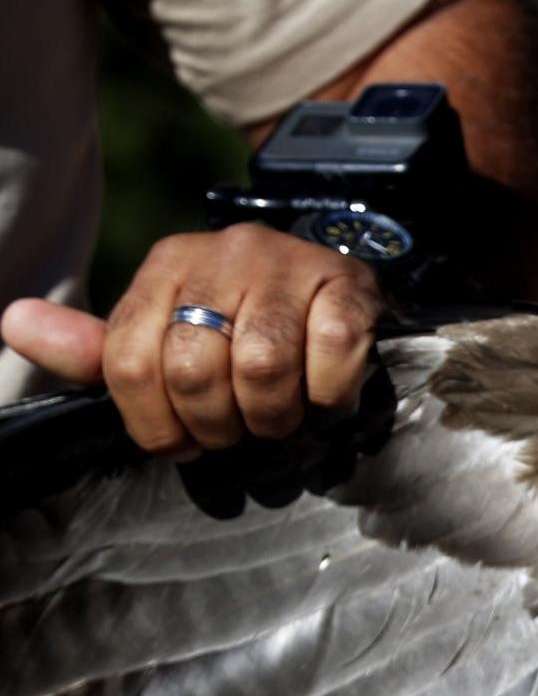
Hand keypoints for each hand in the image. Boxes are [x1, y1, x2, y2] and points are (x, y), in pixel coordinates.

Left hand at [1, 224, 380, 455]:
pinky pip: (329, 355)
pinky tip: (323, 395)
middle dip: (217, 424)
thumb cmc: (246, 327)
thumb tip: (14, 323)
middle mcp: (223, 252)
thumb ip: (97, 349)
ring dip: (273, 417)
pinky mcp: (347, 284)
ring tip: (280, 418)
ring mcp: (287, 264)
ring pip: (261, 367)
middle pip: (193, 368)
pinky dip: (326, 395)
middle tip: (238, 432)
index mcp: (167, 264)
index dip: (156, 424)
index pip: (130, 360)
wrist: (338, 290)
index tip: (185, 443)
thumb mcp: (167, 337)